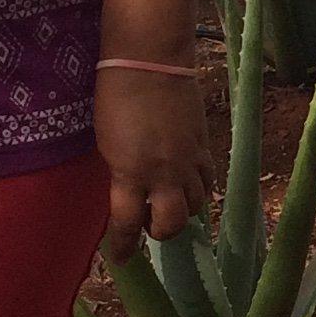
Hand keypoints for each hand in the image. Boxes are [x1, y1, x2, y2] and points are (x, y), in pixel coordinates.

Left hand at [94, 67, 213, 256]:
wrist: (151, 59)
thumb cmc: (115, 95)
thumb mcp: (106, 142)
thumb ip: (119, 172)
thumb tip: (125, 192)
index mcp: (131, 172)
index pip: (127, 224)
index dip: (123, 246)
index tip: (119, 257)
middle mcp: (164, 173)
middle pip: (172, 224)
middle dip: (159, 230)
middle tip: (147, 222)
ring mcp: (189, 160)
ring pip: (195, 204)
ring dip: (180, 209)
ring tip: (166, 199)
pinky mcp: (205, 144)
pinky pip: (209, 179)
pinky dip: (198, 188)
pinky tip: (186, 181)